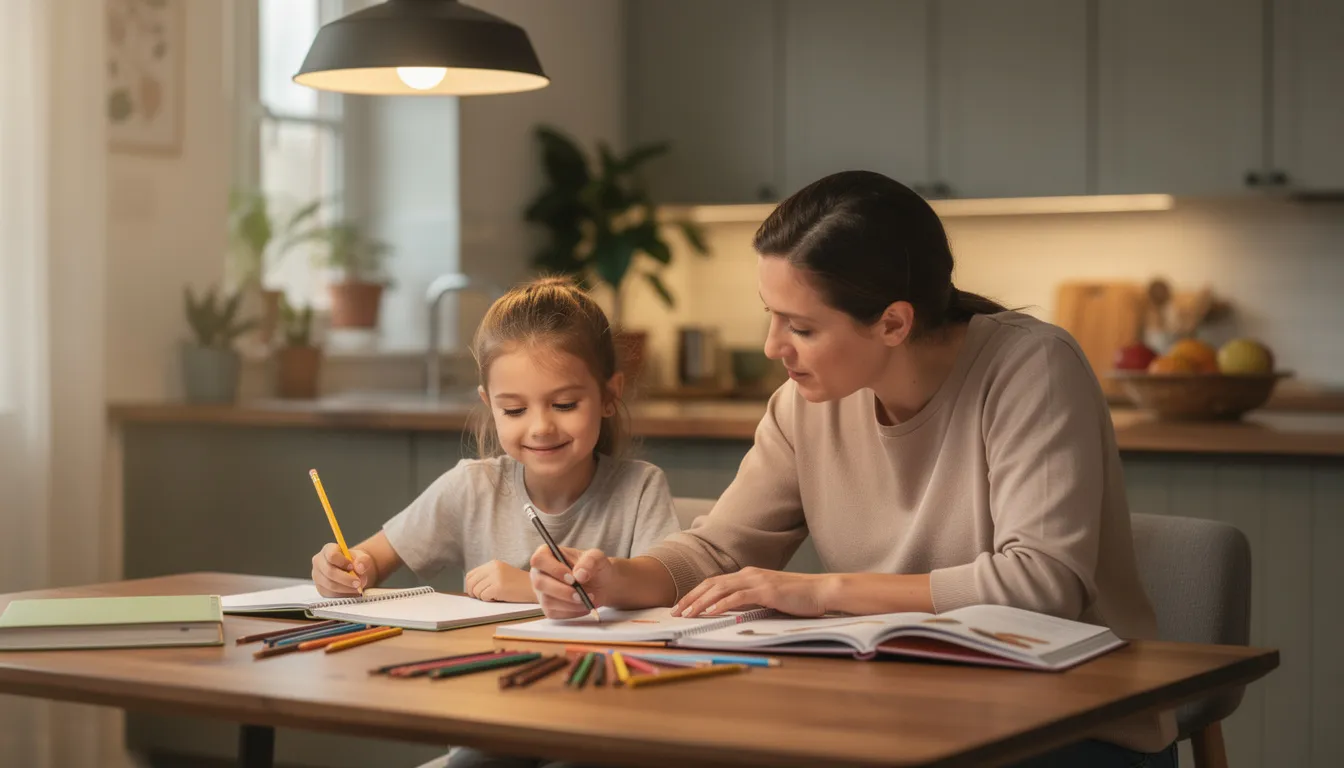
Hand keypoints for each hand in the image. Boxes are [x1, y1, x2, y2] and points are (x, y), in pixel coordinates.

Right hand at [311, 543, 374, 596]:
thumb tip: (360, 567)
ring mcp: (318, 576)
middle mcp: (319, 562)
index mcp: (328, 550)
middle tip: (358, 583)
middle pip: (330, 572)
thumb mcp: (361, 557)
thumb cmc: (354, 561)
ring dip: (346, 588)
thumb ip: (363, 560)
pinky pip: (331, 594)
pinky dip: (343, 594)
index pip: (331, 555)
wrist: (351, 571)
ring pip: (330, 585)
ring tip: (358, 587)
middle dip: (346, 579)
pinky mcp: (321, 589)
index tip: (352, 567)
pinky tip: (352, 591)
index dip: (342, 562)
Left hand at [464, 560, 532, 602]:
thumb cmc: (519, 584)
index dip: (470, 585)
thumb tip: (471, 587)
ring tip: (495, 595)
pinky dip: (489, 600)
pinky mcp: (498, 587)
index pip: (470, 575)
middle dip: (474, 593)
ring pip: (476, 591)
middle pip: (470, 583)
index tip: (476, 592)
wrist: (534, 588)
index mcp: (493, 564)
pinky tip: (499, 597)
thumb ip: (487, 576)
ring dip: (483, 597)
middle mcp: (493, 568)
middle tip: (484, 596)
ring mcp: (495, 577)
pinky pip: (484, 597)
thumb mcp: (502, 573)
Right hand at [528, 544, 612, 618]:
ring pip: (547, 601)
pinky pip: (554, 613)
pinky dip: (572, 612)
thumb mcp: (596, 558)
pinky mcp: (548, 608)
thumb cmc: (594, 567)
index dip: (554, 570)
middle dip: (562, 591)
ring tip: (587, 600)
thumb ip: (589, 562)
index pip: (539, 560)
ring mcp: (542, 592)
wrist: (601, 584)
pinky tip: (583, 606)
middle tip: (581, 594)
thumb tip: (580, 575)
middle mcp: (540, 573)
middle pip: (540, 583)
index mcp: (546, 554)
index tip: (572, 578)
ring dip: (569, 603)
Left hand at [673, 567, 833, 617]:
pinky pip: (738, 597)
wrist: (821, 591)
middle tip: (675, 611)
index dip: (695, 594)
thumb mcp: (768, 598)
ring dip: (701, 602)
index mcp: (747, 575)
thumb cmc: (797, 598)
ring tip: (687, 614)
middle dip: (690, 598)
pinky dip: (722, 604)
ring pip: (720, 590)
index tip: (681, 606)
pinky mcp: (766, 591)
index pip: (714, 583)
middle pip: (711, 584)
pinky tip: (710, 612)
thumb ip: (750, 601)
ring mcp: (757, 581)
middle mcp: (748, 574)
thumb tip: (731, 612)